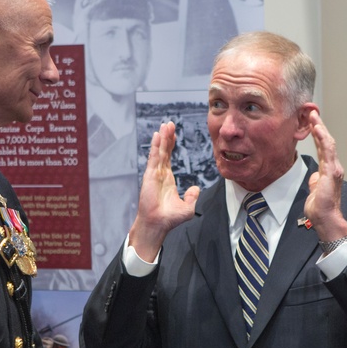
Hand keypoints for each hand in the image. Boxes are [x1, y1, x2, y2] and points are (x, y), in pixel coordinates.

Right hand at [128, 122, 200, 260]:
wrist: (157, 224)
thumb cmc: (169, 219)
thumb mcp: (187, 208)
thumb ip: (192, 197)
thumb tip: (196, 188)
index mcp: (167, 179)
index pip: (169, 157)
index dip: (171, 145)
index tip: (173, 134)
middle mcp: (160, 174)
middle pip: (164, 151)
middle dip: (167, 137)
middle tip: (170, 123)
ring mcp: (154, 174)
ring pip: (159, 151)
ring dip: (163, 138)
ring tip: (165, 125)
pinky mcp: (150, 176)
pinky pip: (154, 158)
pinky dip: (156, 146)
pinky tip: (158, 136)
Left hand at [303, 110, 346, 241]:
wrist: (325, 218)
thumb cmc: (321, 207)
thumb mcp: (315, 190)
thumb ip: (316, 180)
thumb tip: (315, 176)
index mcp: (329, 170)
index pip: (323, 147)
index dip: (318, 134)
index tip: (312, 122)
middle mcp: (334, 166)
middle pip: (326, 141)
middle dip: (319, 126)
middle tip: (311, 112)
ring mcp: (334, 168)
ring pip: (328, 143)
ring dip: (320, 128)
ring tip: (313, 116)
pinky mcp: (331, 172)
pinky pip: (327, 151)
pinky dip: (323, 138)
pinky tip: (318, 129)